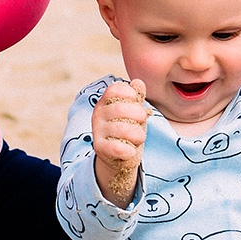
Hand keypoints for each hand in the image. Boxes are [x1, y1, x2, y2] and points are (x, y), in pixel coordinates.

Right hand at [91, 78, 150, 204]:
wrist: (120, 157)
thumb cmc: (129, 130)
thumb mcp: (135, 112)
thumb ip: (137, 97)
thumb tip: (138, 82)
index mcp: (106, 102)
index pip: (114, 90)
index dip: (129, 94)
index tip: (137, 102)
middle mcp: (98, 114)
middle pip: (119, 108)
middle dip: (138, 114)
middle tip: (143, 120)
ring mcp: (97, 131)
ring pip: (121, 129)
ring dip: (138, 134)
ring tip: (139, 137)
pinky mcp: (99, 148)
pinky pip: (116, 147)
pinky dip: (128, 150)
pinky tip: (130, 151)